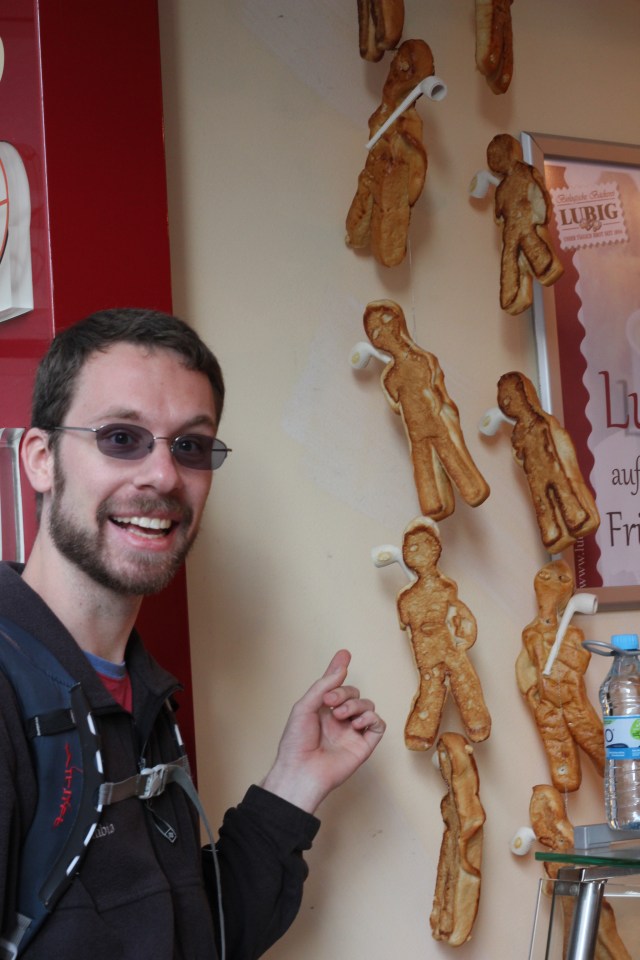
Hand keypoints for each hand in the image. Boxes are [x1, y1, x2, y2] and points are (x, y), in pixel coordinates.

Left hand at [261, 650, 385, 813]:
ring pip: (368, 706)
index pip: (337, 686)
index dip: (340, 672)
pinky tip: (356, 724)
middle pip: (355, 694)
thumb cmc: (296, 742)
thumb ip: (325, 684)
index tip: (345, 655)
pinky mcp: (364, 745)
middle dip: (345, 693)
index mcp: (324, 710)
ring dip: (356, 705)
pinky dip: (371, 718)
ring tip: (341, 716)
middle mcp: (339, 720)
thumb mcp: (305, 706)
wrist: (301, 771)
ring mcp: (352, 732)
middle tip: (330, 703)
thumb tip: (342, 661)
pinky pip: (378, 725)